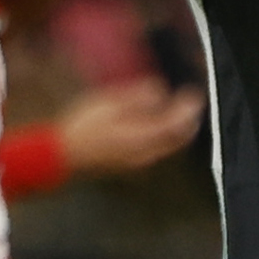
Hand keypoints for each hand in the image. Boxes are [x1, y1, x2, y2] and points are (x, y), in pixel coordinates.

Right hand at [54, 76, 204, 173]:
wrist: (64, 156)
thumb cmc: (84, 126)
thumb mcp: (109, 103)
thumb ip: (138, 98)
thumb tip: (160, 93)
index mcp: (142, 138)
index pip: (175, 124)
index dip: (188, 109)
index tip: (194, 93)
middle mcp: (147, 154)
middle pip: (178, 139)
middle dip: (189, 121)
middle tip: (192, 103)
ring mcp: (141, 163)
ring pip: (170, 146)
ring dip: (179, 130)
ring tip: (180, 111)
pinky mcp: (133, 165)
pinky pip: (159, 150)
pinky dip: (167, 137)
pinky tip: (160, 124)